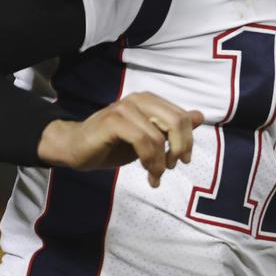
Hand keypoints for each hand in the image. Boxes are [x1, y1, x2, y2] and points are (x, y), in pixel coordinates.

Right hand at [37, 92, 204, 187]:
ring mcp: (125, 108)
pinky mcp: (113, 121)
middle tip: (171, 167)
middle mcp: (139, 99)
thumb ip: (172, 127)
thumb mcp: (149, 137)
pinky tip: (148, 173)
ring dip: (161, 163)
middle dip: (180, 148)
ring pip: (159, 136)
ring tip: (155, 176)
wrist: (75, 148)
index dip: (188, 141)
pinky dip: (149, 161)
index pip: (183, 117)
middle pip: (177, 122)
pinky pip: (142, 141)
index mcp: (150, 100)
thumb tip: (199, 116)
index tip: (183, 160)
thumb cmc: (112, 143)